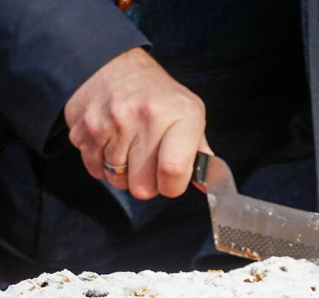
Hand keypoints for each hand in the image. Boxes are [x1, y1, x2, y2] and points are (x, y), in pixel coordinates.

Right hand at [64, 47, 212, 198]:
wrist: (113, 64)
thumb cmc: (158, 95)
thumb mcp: (190, 112)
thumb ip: (198, 150)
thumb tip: (207, 184)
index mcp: (180, 114)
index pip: (174, 169)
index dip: (173, 186)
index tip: (172, 183)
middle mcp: (146, 116)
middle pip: (143, 185)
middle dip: (148, 184)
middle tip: (150, 165)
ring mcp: (112, 121)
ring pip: (117, 180)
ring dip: (124, 174)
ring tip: (131, 150)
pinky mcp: (84, 127)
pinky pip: (95, 169)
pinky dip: (103, 166)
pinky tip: (112, 145)